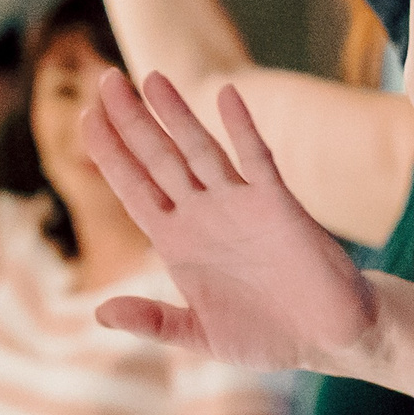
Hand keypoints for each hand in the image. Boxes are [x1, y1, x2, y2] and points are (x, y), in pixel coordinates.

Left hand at [85, 71, 378, 373]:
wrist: (327, 336)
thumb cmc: (265, 336)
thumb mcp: (201, 335)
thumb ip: (154, 321)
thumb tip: (101, 312)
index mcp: (177, 243)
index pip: (133, 187)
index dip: (109, 153)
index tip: (85, 117)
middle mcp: (203, 214)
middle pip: (157, 158)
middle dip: (131, 120)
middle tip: (106, 79)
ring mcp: (239, 204)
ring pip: (200, 149)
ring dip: (177, 114)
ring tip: (151, 78)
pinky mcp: (278, 204)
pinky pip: (257, 159)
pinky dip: (242, 127)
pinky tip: (226, 96)